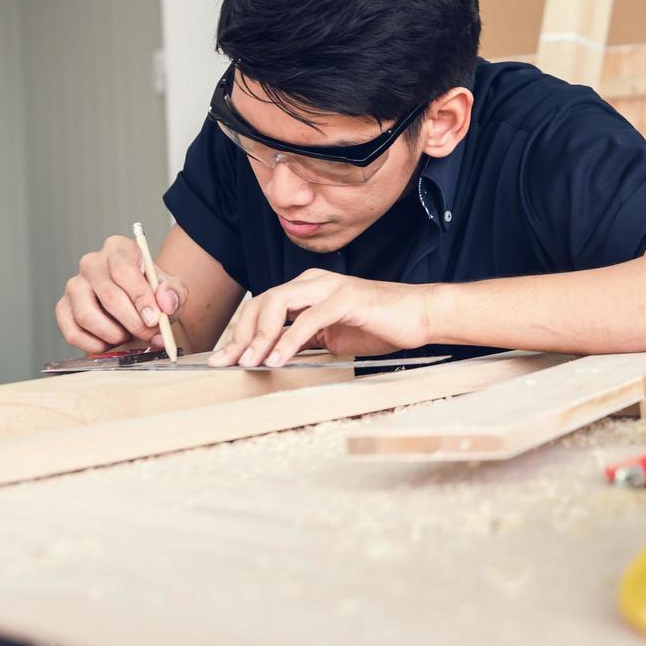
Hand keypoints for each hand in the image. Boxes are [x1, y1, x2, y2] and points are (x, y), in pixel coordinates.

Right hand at [56, 235, 188, 352]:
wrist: (139, 308)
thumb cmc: (153, 295)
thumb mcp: (173, 290)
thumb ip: (174, 293)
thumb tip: (165, 302)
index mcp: (119, 249)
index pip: (124, 270)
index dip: (140, 297)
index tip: (154, 319)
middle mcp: (92, 263)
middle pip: (109, 295)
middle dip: (133, 322)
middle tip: (149, 335)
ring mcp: (74, 285)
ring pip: (86, 315)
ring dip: (113, 334)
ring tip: (128, 335)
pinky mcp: (63, 308)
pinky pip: (73, 332)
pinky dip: (94, 345)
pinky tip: (110, 343)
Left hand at [206, 269, 432, 367]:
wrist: (421, 316)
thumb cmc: (381, 326)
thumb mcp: (333, 337)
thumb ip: (304, 340)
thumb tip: (273, 357)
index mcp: (309, 289)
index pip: (262, 306)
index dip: (240, 333)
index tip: (225, 359)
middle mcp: (314, 282)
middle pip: (261, 302)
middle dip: (239, 335)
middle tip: (226, 363)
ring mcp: (330, 288)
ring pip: (278, 304)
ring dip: (259, 336)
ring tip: (249, 363)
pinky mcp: (346, 299)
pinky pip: (308, 319)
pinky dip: (288, 339)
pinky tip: (277, 359)